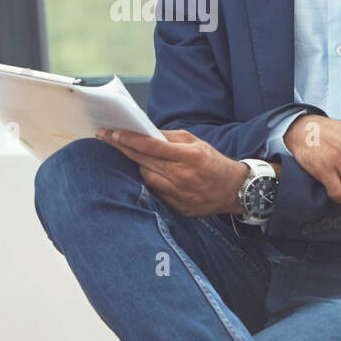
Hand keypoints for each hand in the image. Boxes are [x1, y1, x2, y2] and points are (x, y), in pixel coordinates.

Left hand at [96, 128, 247, 217]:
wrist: (235, 190)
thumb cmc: (214, 163)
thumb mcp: (197, 143)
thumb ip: (171, 138)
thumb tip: (146, 133)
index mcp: (189, 157)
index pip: (152, 146)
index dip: (130, 139)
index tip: (113, 133)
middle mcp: (182, 176)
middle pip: (143, 161)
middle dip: (122, 148)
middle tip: (105, 137)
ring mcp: (179, 194)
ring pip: (146, 178)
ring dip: (136, 166)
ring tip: (126, 154)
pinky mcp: (178, 208)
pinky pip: (155, 193)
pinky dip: (149, 182)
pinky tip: (144, 173)